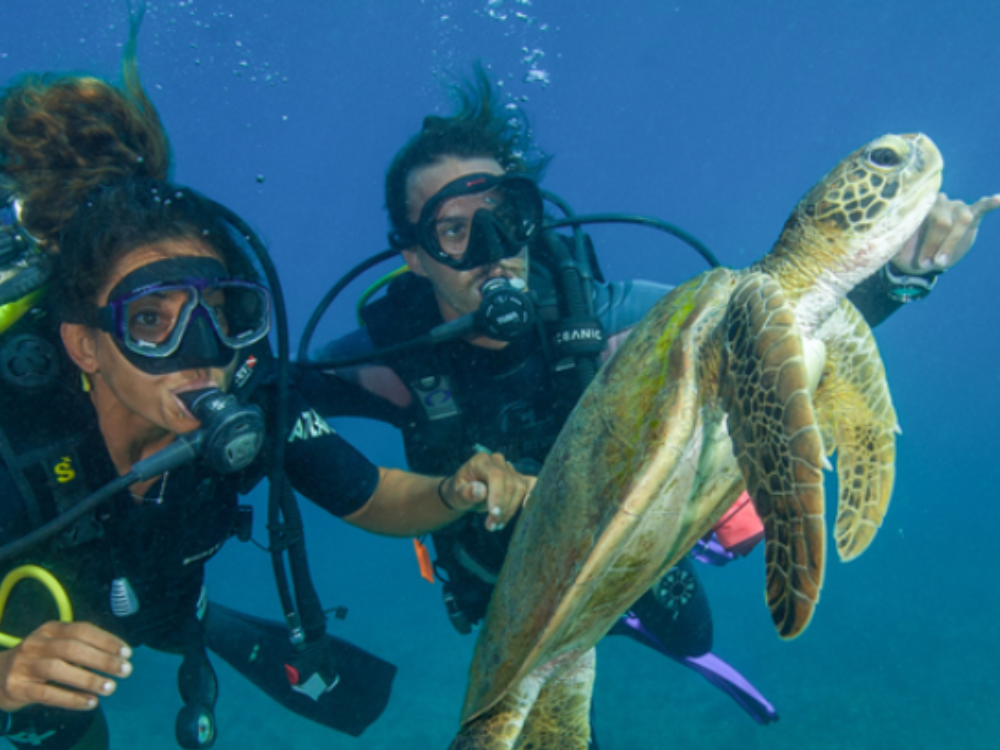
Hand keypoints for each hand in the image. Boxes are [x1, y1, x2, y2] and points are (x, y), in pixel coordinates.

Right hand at [0, 621, 131, 711]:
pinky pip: (47, 694)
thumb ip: (82, 647)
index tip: (127, 653)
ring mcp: (24, 665)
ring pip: (58, 669)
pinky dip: (71, 699)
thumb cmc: (40, 659)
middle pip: (72, 648)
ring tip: (111, 688)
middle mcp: (36, 643)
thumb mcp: (56, 645)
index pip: (82, 630)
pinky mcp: (17, 687)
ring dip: (88, 679)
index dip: (106, 640)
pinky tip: (90, 703)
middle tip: (126, 670)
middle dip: (102, 659)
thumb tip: (119, 656)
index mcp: (51, 629)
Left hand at [443, 452, 534, 531]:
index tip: (494, 514)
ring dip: (511, 509)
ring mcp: (509, 468)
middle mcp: (497, 461)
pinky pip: (530, 484)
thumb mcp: (456, 495)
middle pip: (509, 484)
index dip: (498, 495)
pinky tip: (527, 508)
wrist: (465, 491)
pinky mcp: (517, 477)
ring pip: (520, 488)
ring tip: (497, 524)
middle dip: (503, 508)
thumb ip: (465, 493)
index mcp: (481, 461)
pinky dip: (531, 495)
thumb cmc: (459, 492)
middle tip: (492, 526)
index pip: (496, 475)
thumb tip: (480, 491)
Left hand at [890, 192, 999, 274]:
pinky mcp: (970, 214)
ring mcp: (954, 207)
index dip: (924, 243)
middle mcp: (936, 203)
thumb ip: (891, 246)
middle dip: (936, 247)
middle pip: (941, 222)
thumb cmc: (905, 252)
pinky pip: (980, 207)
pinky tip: (998, 199)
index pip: (922, 220)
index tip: (920, 263)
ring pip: (961, 219)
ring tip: (941, 264)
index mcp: (916, 209)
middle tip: (929, 266)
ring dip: (952, 243)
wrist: (919, 257)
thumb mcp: (895, 251)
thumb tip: (874, 247)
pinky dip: (989, 204)